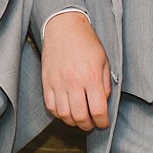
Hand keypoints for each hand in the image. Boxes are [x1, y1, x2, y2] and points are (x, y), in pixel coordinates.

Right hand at [41, 11, 112, 130]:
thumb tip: (103, 104)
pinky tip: (66, 110)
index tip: (103, 123)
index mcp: (91, 77)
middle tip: (92, 123)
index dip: (102, 122)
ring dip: (73, 121)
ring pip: (64, 115)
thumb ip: (105, 85)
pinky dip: (58, 113)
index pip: (98, 110)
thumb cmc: (86, 42)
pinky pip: (51, 107)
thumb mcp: (104, 61)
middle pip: (80, 117)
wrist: (63, 27)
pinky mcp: (47, 82)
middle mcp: (73, 82)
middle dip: (88, 125)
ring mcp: (58, 83)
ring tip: (79, 118)